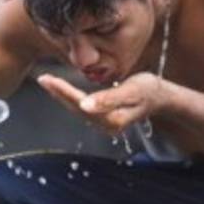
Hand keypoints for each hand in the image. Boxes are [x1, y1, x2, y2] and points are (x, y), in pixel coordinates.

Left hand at [37, 71, 163, 134]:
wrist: (161, 97)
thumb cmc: (148, 89)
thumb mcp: (131, 91)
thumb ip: (108, 99)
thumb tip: (85, 106)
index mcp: (111, 119)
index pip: (81, 104)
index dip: (64, 92)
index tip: (48, 80)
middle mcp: (106, 125)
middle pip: (76, 108)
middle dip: (58, 93)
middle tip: (42, 78)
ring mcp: (105, 123)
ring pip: (78, 108)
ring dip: (61, 95)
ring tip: (47, 82)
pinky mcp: (104, 118)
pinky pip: (83, 107)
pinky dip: (70, 97)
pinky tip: (62, 90)